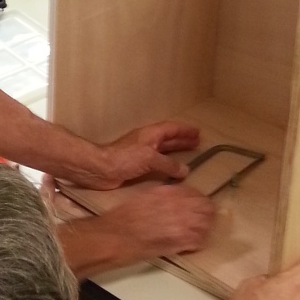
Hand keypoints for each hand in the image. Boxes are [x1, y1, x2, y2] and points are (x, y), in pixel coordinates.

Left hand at [80, 121, 199, 190]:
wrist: (101, 169)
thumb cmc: (125, 158)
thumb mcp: (150, 158)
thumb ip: (168, 164)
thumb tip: (185, 170)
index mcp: (151, 134)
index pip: (172, 128)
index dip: (184, 130)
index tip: (197, 132)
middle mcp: (147, 141)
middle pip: (168, 138)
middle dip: (182, 140)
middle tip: (197, 142)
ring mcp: (141, 153)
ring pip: (163, 150)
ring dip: (175, 151)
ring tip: (189, 155)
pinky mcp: (136, 166)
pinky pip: (157, 163)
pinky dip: (166, 165)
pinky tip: (171, 171)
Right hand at [98, 183, 215, 260]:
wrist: (115, 237)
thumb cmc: (123, 217)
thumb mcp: (144, 196)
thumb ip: (164, 195)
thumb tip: (177, 199)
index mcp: (169, 192)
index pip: (197, 194)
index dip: (198, 201)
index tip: (195, 207)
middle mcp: (179, 205)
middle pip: (207, 208)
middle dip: (205, 214)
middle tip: (199, 220)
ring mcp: (182, 224)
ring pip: (207, 224)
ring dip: (202, 228)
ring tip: (193, 233)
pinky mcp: (181, 242)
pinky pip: (200, 241)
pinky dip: (196, 243)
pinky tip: (187, 244)